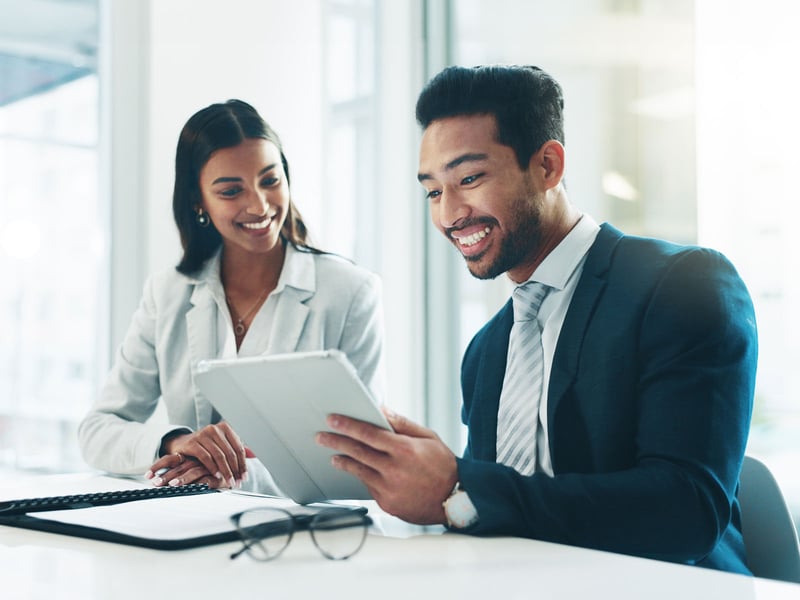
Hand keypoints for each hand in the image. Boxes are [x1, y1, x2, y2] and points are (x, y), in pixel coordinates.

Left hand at [145, 453, 226, 488]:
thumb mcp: (190, 466)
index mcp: (188, 456)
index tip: (147, 475)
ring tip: (172, 485)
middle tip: (156, 483)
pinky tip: (194, 487)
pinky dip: (200, 483)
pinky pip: (207, 479)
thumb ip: (177, 469)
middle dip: (166, 475)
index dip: (158, 466)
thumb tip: (154, 479)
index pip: (170, 459)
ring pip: (192, 471)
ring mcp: (206, 467)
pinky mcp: (216, 476)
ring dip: (182, 479)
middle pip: (179, 466)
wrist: (230, 466)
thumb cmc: (207, 468)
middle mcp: (196, 460)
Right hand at [147, 423, 250, 487]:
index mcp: (225, 428)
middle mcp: (215, 429)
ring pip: (219, 456)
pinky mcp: (193, 443)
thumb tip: (254, 455)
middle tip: (236, 482)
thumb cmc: (205, 446)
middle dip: (235, 470)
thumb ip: (235, 448)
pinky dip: (213, 468)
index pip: (239, 448)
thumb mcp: (221, 445)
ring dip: (225, 471)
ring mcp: (203, 434)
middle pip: (230, 453)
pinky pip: (206, 457)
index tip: (244, 477)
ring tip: (229, 481)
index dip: (243, 464)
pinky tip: (216, 475)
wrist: (182, 444)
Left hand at [315, 408, 457, 524]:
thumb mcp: (428, 437)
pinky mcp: (387, 503)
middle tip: (322, 436)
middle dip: (336, 442)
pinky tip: (357, 469)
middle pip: (357, 452)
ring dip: (343, 461)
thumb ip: (402, 424)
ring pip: (358, 471)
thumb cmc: (444, 466)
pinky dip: (361, 476)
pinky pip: (368, 486)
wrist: (455, 500)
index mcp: (404, 450)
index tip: (333, 419)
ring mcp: (389, 489)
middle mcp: (394, 470)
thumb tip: (382, 411)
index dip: (348, 425)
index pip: (368, 434)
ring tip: (334, 454)